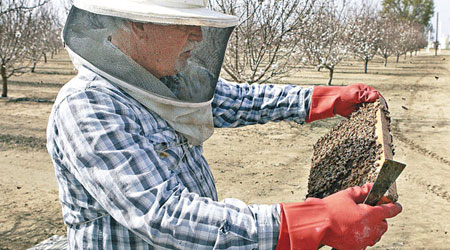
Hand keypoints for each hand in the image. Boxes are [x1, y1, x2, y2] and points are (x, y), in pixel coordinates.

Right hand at [276, 184, 401, 249]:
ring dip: (372, 229)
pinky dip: (362, 237)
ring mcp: (363, 240)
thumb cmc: (330, 209)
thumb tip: (370, 187)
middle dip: (380, 219)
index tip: (397, 206)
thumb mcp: (346, 195)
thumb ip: (361, 191)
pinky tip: (354, 230)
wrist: (316, 224)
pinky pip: (365, 242)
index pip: (389, 211)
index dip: (394, 207)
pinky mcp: (355, 247)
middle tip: (370, 212)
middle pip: (384, 225)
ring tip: (361, 222)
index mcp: (370, 215)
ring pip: (376, 235)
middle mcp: (369, 229)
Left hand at [307, 84, 382, 122]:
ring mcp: (363, 105)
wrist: (333, 102)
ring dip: (373, 116)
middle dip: (378, 111)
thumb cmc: (344, 95)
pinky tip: (369, 124)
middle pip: (375, 105)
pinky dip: (366, 119)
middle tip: (382, 117)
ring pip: (371, 111)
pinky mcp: (359, 112)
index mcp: (367, 91)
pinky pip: (364, 116)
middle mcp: (366, 98)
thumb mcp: (355, 94)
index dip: (381, 102)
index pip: (377, 96)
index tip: (384, 109)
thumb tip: (376, 96)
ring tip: (376, 121)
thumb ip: (364, 96)